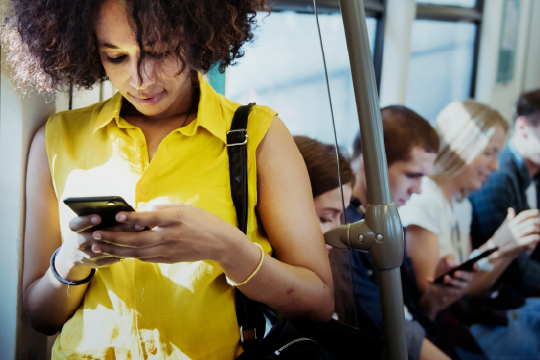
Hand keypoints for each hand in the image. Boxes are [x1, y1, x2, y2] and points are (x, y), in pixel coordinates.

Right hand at [55, 214, 141, 281]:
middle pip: (97, 236)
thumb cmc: (86, 231)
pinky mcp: (98, 262)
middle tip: (136, 223)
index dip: (87, 221)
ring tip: (140, 231)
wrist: (74, 255)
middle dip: (117, 229)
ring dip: (125, 240)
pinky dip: (126, 249)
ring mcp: (88, 254)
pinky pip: (113, 256)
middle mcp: (79, 242)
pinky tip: (139, 242)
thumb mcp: (86, 223)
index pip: (77, 224)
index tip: (98, 217)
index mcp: (76, 229)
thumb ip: (100, 216)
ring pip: (108, 247)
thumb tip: (124, 208)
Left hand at [90, 204, 245, 263]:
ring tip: (98, 247)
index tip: (117, 215)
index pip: (150, 219)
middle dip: (114, 238)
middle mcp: (170, 237)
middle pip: (137, 240)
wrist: (220, 243)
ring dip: (116, 250)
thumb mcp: (186, 208)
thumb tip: (144, 211)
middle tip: (96, 236)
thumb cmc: (204, 221)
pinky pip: (145, 258)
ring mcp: (168, 251)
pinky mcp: (168, 260)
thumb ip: (164, 209)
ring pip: (137, 252)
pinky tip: (118, 252)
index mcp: (175, 220)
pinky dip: (130, 255)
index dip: (132, 218)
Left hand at [420, 254, 474, 318]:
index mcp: (465, 270)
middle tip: (455, 273)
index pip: (474, 269)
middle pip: (468, 278)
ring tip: (445, 278)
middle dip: (462, 275)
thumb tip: (451, 263)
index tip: (473, 264)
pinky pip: (447, 290)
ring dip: (452, 281)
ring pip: (459, 285)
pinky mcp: (451, 292)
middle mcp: (465, 279)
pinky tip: (430, 279)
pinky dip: (438, 284)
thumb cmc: (442, 269)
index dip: (475, 266)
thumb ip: (448, 258)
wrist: (434, 281)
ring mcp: (459, 287)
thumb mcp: (443, 261)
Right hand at [490, 208, 539, 257]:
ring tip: (539, 231)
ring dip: (539, 229)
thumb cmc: (501, 237)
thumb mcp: (504, 227)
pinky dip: (537, 237)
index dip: (532, 212)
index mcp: (511, 223)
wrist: (494, 249)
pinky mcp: (519, 243)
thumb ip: (510, 218)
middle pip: (530, 221)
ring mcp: (516, 235)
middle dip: (538, 221)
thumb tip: (510, 209)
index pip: (523, 215)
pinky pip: (532, 238)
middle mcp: (513, 228)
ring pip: (532, 228)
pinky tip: (537, 238)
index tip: (538, 212)